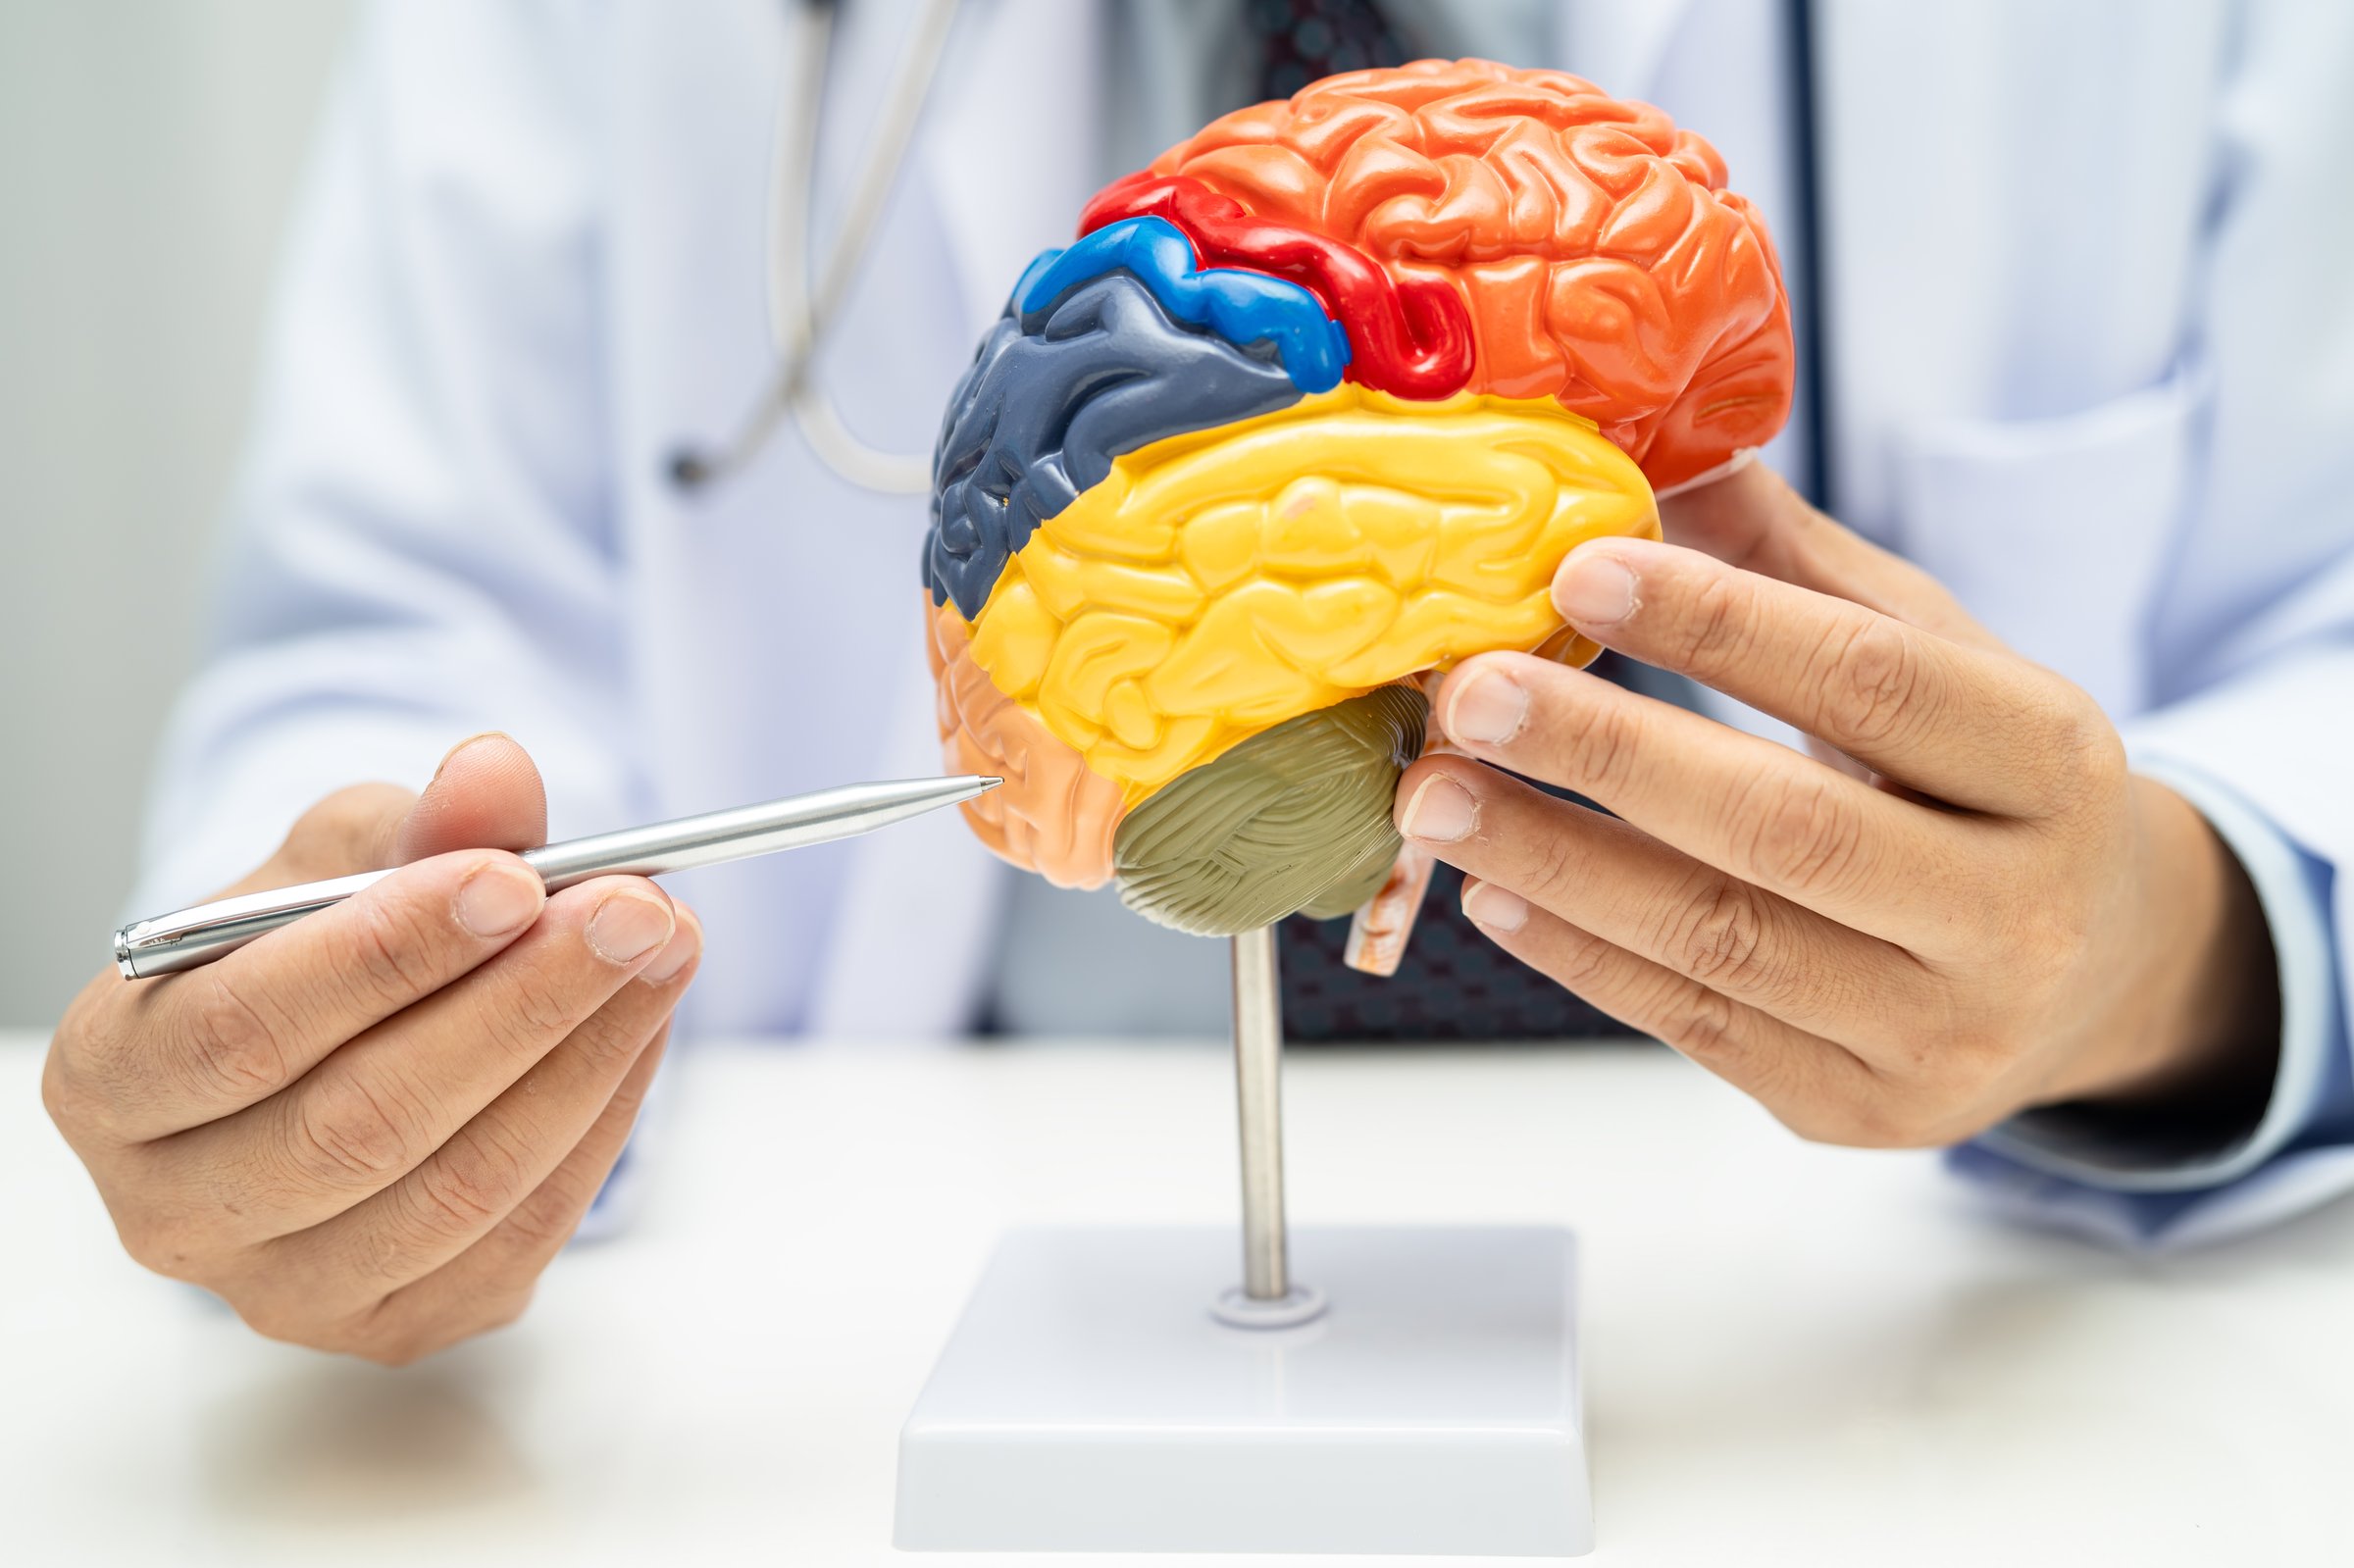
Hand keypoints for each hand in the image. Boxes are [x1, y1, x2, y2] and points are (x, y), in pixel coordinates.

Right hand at [43, 735, 700, 1362]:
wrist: (339, 1046)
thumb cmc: (315, 947)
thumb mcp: (343, 857)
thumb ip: (413, 823)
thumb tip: (495, 774)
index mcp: (113, 1080)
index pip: (243, 1029)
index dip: (387, 955)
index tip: (514, 879)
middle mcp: (175, 1208)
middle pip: (361, 1123)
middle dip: (520, 1004)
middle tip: (633, 909)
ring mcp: (285, 1290)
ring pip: (458, 1188)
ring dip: (586, 1058)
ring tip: (664, 948)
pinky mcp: (397, 1326)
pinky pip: (522, 1232)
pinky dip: (601, 1120)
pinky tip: (642, 1027)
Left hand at [1396, 462, 2277, 1146]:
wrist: (2099, 973)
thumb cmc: (1987, 788)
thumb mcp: (1939, 658)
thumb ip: (1793, 569)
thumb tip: (1652, 453)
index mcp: (2053, 763)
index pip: (1872, 681)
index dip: (1718, 625)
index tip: (1578, 571)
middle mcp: (2017, 910)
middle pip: (1788, 827)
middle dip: (1606, 755)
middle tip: (1467, 695)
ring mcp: (1940, 1029)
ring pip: (1721, 944)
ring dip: (1556, 864)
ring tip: (1439, 798)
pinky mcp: (1861, 1108)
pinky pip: (1697, 1026)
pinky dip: (1582, 957)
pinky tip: (1495, 893)